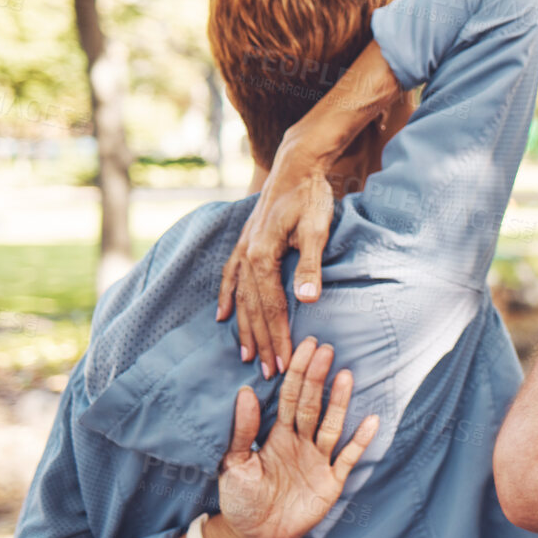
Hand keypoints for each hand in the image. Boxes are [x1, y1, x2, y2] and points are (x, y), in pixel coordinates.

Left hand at [211, 336, 378, 537]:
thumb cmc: (239, 498)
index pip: (291, 397)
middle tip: (326, 349)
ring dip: (339, 402)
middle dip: (318, 377)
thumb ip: (243, 431)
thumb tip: (245, 393)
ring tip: (345, 376)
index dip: (298, 372)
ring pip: (332, 425)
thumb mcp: (234, 464)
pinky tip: (371, 421)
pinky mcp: (331, 482)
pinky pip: (348, 458)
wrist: (252, 535)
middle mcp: (302, 442)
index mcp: (278, 435)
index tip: (306, 346)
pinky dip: (360, 441)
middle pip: (313, 405)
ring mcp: (318, 461)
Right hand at [217, 129, 335, 376]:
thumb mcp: (317, 230)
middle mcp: (247, 255)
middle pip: (254, 307)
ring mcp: (242, 249)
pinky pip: (230, 277)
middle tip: (270, 372)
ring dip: (245, 327)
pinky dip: (225, 298)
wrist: (296, 165)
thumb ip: (311, 266)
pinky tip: (220, 317)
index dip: (278, 335)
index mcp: (263, 255)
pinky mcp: (245, 243)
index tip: (284, 361)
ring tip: (248, 355)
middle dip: (262, 340)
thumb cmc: (310, 197)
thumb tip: (307, 300)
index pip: (272, 306)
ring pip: (241, 297)